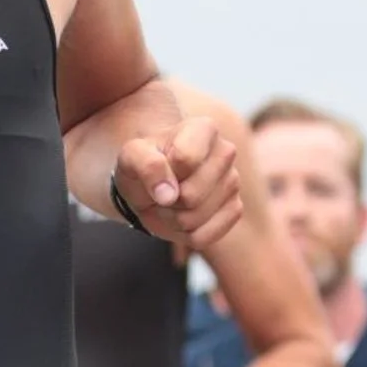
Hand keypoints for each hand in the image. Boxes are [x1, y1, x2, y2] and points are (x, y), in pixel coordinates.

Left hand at [114, 114, 243, 260]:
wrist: (154, 181)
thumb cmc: (145, 163)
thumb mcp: (131, 157)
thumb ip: (146, 165)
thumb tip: (168, 195)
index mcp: (204, 128)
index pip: (184, 160)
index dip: (161, 173)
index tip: (157, 166)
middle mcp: (226, 152)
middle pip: (191, 196)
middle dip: (166, 201)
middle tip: (160, 191)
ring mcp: (233, 182)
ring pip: (195, 219)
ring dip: (171, 218)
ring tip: (168, 203)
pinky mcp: (234, 209)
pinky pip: (204, 237)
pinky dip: (184, 234)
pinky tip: (181, 216)